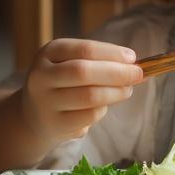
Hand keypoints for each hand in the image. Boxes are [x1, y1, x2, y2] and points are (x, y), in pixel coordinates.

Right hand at [20, 39, 142, 145]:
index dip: (112, 53)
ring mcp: (45, 102)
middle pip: (84, 72)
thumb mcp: (73, 63)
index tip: (133, 58)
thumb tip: (137, 65)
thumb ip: (100, 61)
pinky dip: (103, 110)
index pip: (85, 49)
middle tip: (138, 75)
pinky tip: (104, 106)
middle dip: (117, 73)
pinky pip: (89, 116)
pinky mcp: (55, 124)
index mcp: (49, 52)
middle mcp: (42, 75)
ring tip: (126, 90)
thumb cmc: (64, 82)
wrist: (35, 113)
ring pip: (89, 96)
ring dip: (116, 93)